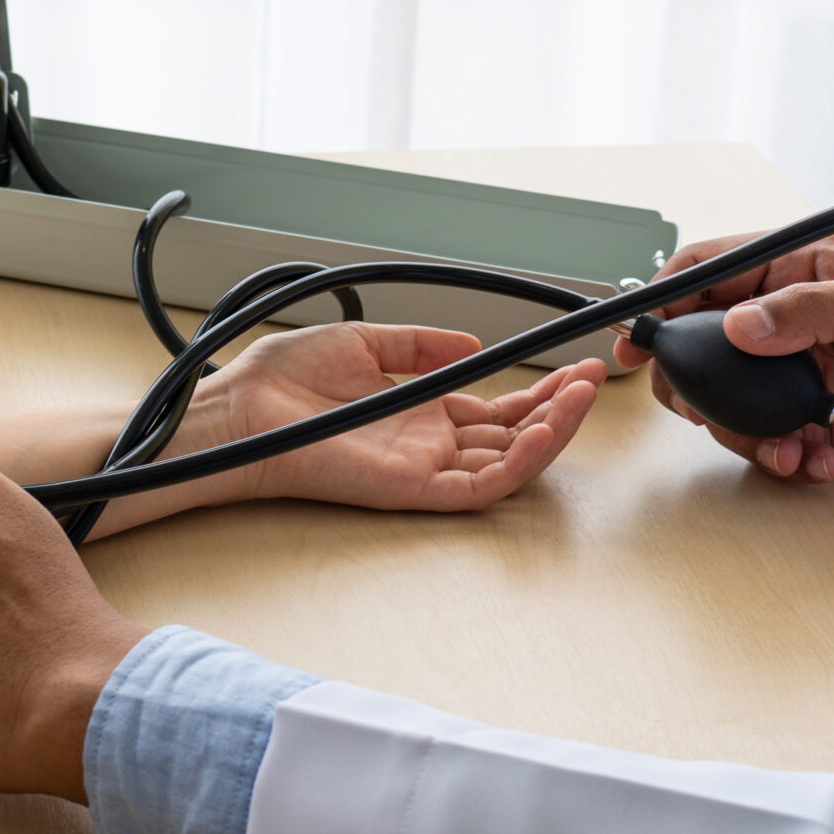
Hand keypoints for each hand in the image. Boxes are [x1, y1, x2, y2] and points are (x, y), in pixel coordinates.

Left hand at [194, 322, 604, 509]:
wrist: (240, 410)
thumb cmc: (279, 383)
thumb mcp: (362, 343)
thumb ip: (418, 345)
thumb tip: (471, 344)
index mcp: (417, 413)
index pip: (494, 410)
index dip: (538, 392)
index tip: (573, 367)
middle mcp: (426, 445)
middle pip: (510, 436)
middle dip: (558, 409)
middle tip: (593, 378)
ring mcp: (421, 470)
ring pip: (505, 463)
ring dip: (549, 433)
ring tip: (581, 400)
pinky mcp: (409, 490)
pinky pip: (476, 487)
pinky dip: (514, 464)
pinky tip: (541, 434)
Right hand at [611, 230, 833, 482]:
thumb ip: (812, 311)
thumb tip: (741, 324)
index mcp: (806, 269)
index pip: (711, 269)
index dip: (665, 298)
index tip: (639, 334)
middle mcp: (794, 319)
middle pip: (702, 341)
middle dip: (694, 382)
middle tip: (703, 409)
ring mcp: (800, 371)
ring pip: (727, 399)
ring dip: (743, 431)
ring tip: (787, 444)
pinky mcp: (813, 419)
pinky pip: (766, 439)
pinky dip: (780, 457)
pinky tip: (816, 460)